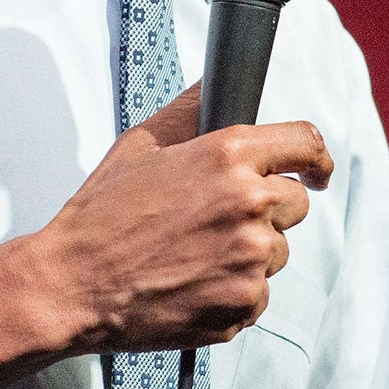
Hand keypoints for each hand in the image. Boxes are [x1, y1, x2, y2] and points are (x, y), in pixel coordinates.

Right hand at [17, 83, 333, 353]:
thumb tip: (218, 83)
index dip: (316, 159)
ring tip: (193, 254)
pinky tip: (191, 283)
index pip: (306, 145)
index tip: (316, 172)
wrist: (71, 285)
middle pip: (296, 203)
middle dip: (267, 209)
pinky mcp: (243, 304)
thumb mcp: (142, 145)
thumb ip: (192, 110)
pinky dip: (233, 292)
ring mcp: (249, 260)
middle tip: (217, 220)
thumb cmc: (101, 215)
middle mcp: (248, 205)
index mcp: (228, 156)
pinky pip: (259, 293)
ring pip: (278, 251)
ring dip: (248, 253)